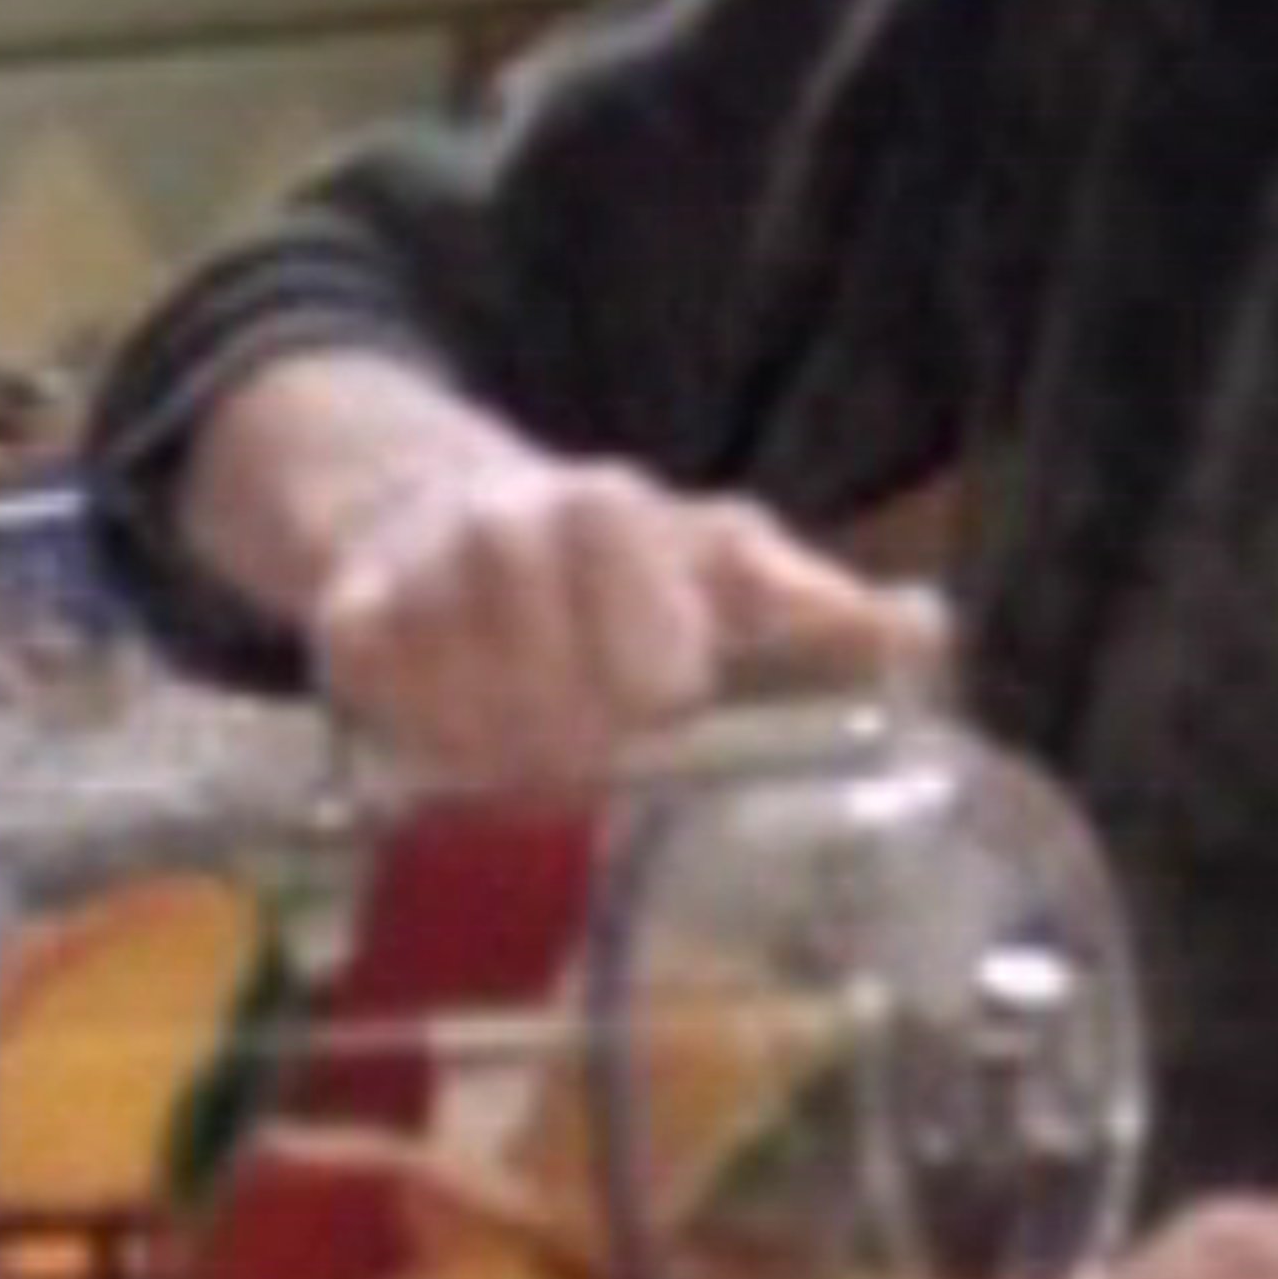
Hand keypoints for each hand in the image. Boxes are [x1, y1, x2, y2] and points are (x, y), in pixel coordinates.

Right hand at [309, 456, 938, 785]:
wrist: (446, 511)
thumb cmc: (619, 571)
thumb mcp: (724, 575)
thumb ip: (822, 615)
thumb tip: (929, 632)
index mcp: (624, 510)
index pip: (653, 599)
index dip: (659, 662)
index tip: (668, 699)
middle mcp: (521, 520)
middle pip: (553, 668)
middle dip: (585, 725)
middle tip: (601, 761)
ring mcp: (428, 567)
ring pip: (467, 683)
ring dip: (505, 744)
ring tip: (535, 768)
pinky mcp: (348, 617)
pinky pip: (381, 694)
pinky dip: (422, 740)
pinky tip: (453, 750)